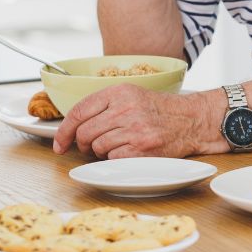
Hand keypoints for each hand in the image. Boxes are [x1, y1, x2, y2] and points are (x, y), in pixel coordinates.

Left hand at [51, 86, 222, 158]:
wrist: (191, 119)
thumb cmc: (159, 110)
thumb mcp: (131, 95)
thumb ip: (103, 106)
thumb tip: (72, 127)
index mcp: (119, 92)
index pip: (79, 111)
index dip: (63, 131)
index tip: (59, 144)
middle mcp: (125, 108)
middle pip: (84, 133)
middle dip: (82, 145)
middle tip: (90, 147)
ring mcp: (134, 129)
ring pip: (96, 148)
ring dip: (100, 152)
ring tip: (117, 146)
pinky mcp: (141, 148)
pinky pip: (112, 159)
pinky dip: (115, 160)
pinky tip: (128, 152)